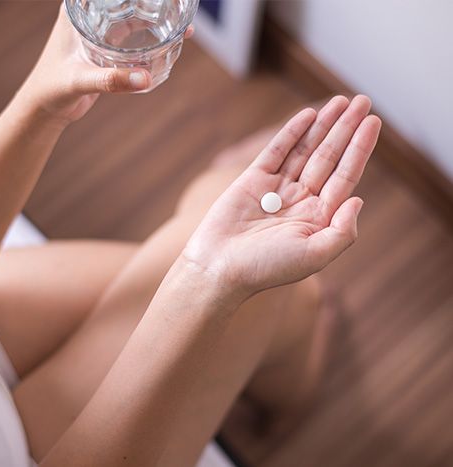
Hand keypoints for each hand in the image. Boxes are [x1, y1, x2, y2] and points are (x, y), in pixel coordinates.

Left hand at [17, 2, 192, 125]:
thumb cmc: (51, 89)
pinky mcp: (107, 49)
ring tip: (182, 22)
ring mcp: (99, 32)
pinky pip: (135, 38)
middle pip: (125, 1)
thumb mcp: (80, 81)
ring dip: (156, 19)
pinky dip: (152, 38)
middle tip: (178, 5)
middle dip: (152, 3)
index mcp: (77, 12)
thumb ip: (111, 80)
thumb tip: (145, 79)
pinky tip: (172, 39)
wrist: (45, 109)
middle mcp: (89, 16)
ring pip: (133, 17)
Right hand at [182, 95, 381, 295]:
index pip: (345, 176)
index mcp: (318, 218)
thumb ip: (342, 231)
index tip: (374, 122)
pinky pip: (276, 151)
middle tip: (363, 101)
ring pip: (306, 150)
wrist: (219, 267)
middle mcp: (301, 200)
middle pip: (329, 156)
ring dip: (324, 125)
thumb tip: (358, 199)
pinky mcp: (252, 180)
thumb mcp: (314, 256)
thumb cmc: (265, 268)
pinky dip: (291, 133)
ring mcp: (277, 188)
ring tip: (341, 101)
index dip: (360, 148)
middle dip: (346, 129)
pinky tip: (308, 116)